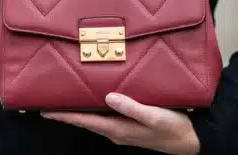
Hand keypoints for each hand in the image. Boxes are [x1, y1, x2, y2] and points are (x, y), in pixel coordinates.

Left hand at [41, 93, 199, 154]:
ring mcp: (122, 130)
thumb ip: (131, 107)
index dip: (64, 116)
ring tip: (63, 103)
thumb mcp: (154, 116)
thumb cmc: (174, 127)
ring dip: (79, 113)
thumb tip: (108, 97)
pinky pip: (105, 118)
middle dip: (66, 114)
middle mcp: (116, 131)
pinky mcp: (129, 126)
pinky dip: (93, 111)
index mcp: (118, 129)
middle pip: (85, 121)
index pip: (85, 121)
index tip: (45, 111)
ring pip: (94, 120)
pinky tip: (93, 102)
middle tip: (48, 105)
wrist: (192, 140)